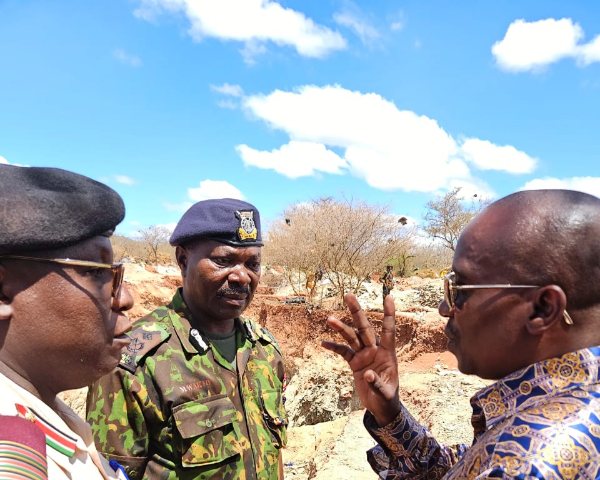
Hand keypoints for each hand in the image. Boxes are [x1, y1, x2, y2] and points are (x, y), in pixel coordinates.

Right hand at [322, 293, 400, 426]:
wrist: (380, 407)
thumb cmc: (387, 399)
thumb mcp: (385, 393)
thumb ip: (377, 383)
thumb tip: (368, 373)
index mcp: (387, 354)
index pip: (388, 330)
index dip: (388, 314)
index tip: (389, 296)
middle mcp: (375, 350)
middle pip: (365, 327)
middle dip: (357, 312)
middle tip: (349, 295)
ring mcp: (363, 355)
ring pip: (351, 337)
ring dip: (341, 328)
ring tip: (329, 319)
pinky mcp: (354, 363)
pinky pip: (343, 352)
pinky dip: (334, 347)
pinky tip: (323, 343)